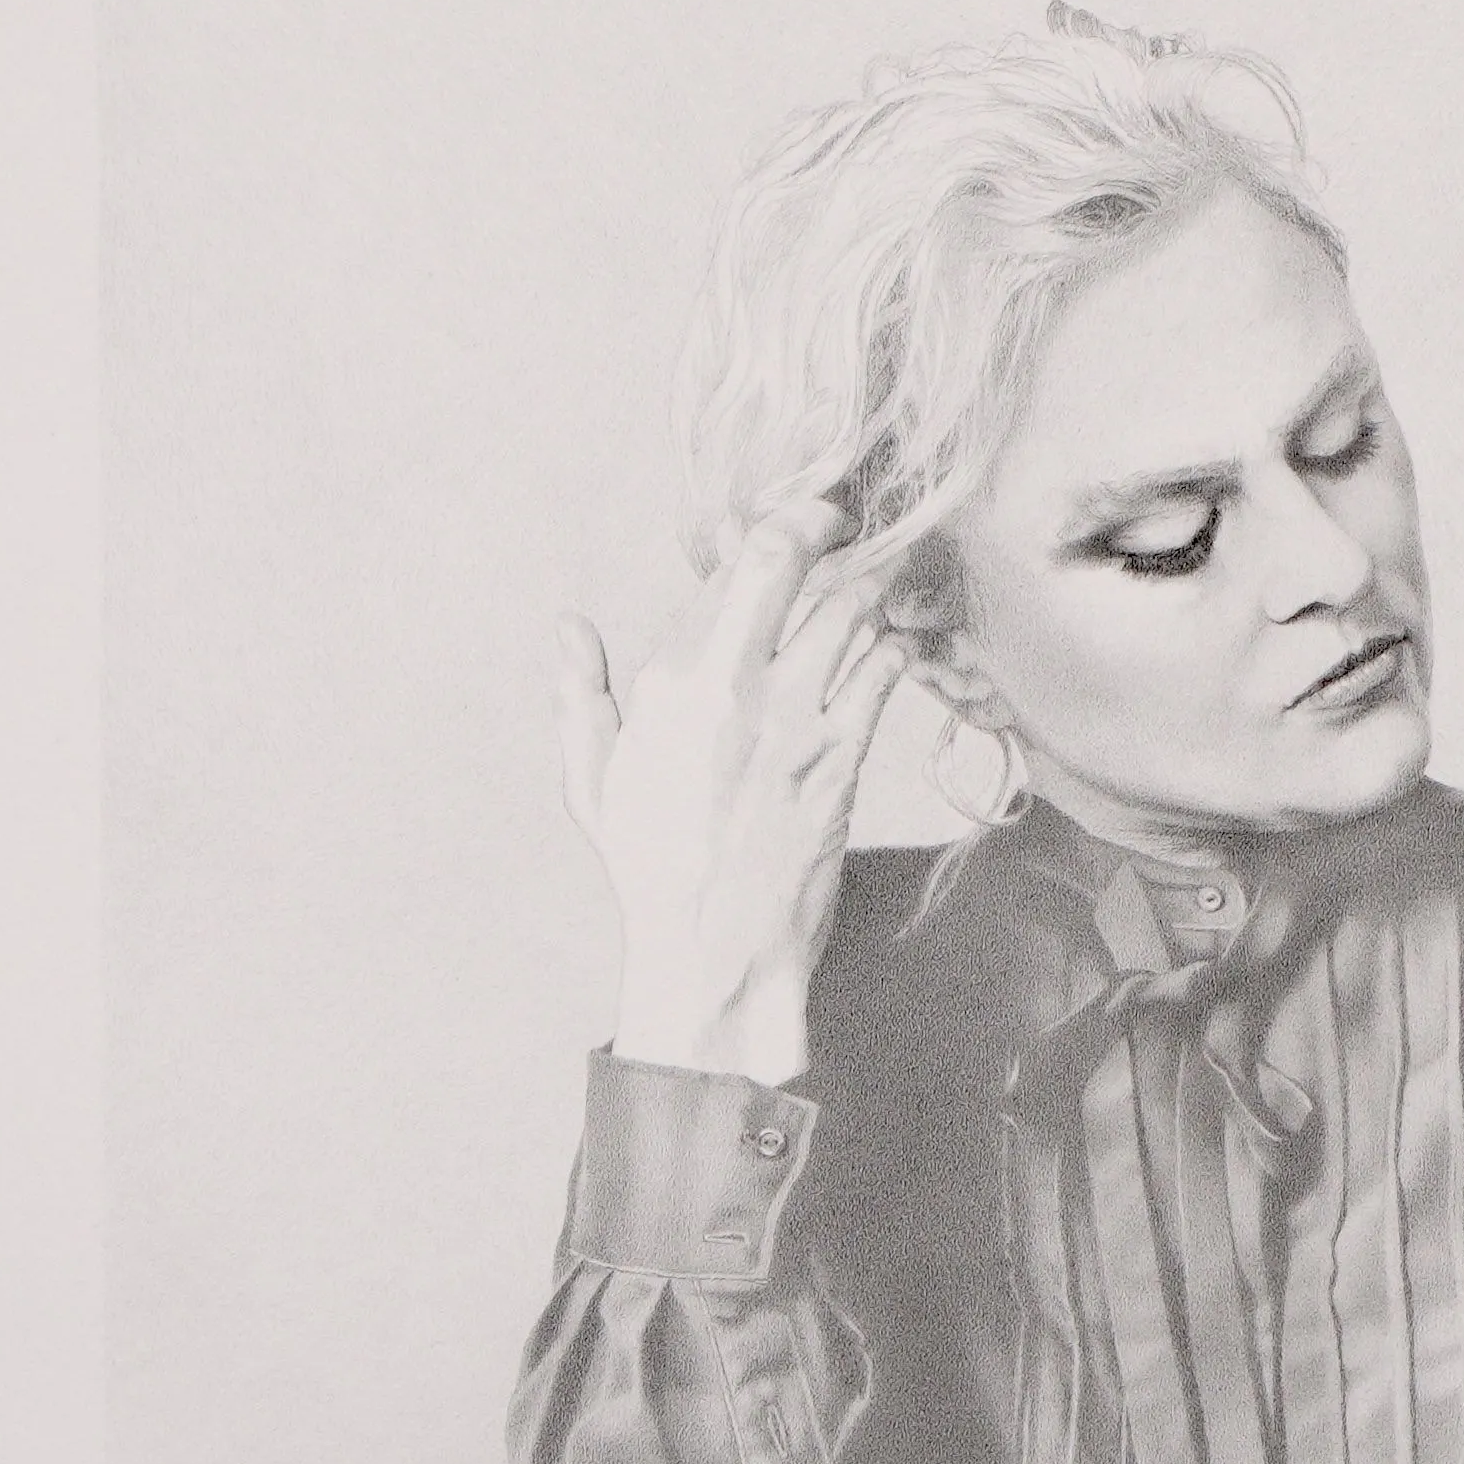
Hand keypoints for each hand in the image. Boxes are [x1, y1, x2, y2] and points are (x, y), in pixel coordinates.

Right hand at [553, 500, 909, 1086]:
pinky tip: (891, 642)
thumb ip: (582, 695)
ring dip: (867, 583)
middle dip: (830, 530)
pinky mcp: (846, 760)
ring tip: (870, 575)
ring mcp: (801, 722)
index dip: (775, 524)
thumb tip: (569, 630)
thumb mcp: (594, 780)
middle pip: (803, 567)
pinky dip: (894, 644)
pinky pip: (885, 673)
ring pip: (853, 612)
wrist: (718, 947)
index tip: (792, 516)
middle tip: (844, 524)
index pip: (740, 565)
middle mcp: (740, 688)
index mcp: (675, 681)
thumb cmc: (652, 866)